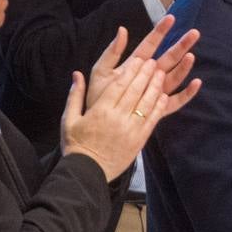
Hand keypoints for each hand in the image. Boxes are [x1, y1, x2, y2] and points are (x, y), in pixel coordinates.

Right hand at [61, 58, 168, 181]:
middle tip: (153, 62)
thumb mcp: (68, 119)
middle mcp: (117, 117)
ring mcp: (130, 129)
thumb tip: (77, 74)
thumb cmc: (76, 145)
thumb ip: (75, 95)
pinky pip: (152, 119)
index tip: (138, 60)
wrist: (87, 172)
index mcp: (100, 111)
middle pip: (135, 90)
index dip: (130, 71)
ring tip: (160, 73)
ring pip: (146, 103)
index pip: (118, 85)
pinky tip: (164, 95)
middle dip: (145, 74)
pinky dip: (158, 106)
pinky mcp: (139, 140)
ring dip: (155, 86)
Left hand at [87, 17, 201, 113]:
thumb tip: (122, 30)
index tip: (171, 18)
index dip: (160, 31)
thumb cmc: (98, 96)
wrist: (97, 123)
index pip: (150, 44)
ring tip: (191, 56)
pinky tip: (196, 83)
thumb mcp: (100, 71)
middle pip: (168, 57)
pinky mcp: (158, 108)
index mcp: (135, 64)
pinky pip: (176, 100)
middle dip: (181, 45)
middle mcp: (149, 76)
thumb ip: (111, 52)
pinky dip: (188, 93)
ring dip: (184, 67)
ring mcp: (155, 91)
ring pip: (174, 76)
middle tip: (194, 33)